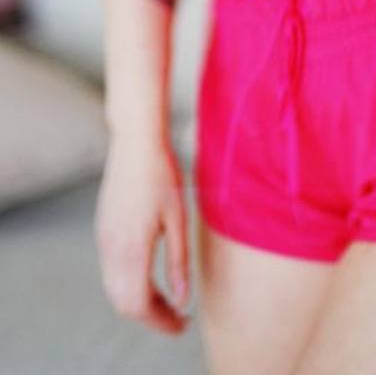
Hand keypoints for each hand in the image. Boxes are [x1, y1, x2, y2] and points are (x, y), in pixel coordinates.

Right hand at [95, 130, 190, 334]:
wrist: (135, 141)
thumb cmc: (162, 174)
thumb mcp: (178, 219)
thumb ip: (178, 262)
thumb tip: (181, 299)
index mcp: (130, 248)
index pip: (138, 304)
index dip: (159, 322)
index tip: (182, 325)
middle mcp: (110, 249)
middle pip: (123, 303)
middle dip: (150, 316)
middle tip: (178, 319)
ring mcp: (103, 240)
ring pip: (114, 289)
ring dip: (138, 301)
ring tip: (168, 302)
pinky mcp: (103, 230)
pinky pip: (111, 272)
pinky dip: (129, 285)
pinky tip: (151, 278)